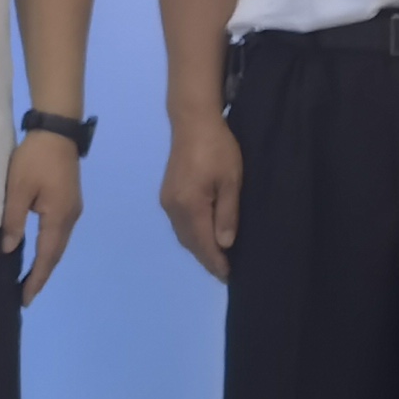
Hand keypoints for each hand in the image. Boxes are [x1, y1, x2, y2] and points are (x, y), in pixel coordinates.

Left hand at [2, 134, 83, 304]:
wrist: (57, 132)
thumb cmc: (35, 159)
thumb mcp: (18, 190)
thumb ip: (14, 220)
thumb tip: (9, 249)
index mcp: (58, 217)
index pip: (47, 256)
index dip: (36, 278)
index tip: (26, 298)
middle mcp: (70, 217)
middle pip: (57, 253)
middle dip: (42, 274)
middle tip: (27, 294)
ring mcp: (73, 209)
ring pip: (59, 243)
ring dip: (47, 261)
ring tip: (32, 278)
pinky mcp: (69, 201)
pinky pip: (60, 232)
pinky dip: (50, 247)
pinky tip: (40, 251)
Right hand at [159, 117, 243, 282]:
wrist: (193, 122)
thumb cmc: (218, 149)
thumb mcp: (231, 180)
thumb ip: (227, 213)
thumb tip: (224, 245)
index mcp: (189, 206)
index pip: (203, 243)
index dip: (215, 262)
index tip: (228, 276)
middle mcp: (173, 208)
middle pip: (190, 242)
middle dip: (206, 259)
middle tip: (225, 272)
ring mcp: (167, 201)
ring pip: (183, 234)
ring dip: (198, 248)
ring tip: (217, 258)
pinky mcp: (168, 194)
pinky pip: (180, 224)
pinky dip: (192, 235)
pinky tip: (204, 236)